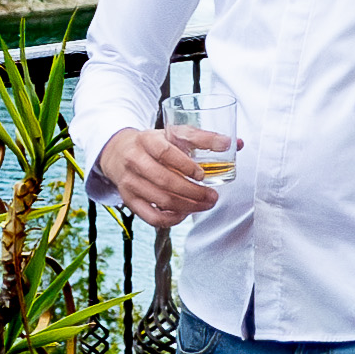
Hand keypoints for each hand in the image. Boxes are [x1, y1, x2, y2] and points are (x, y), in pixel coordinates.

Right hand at [97, 124, 222, 224]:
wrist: (119, 152)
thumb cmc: (154, 143)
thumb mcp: (174, 134)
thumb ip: (204, 138)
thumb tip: (235, 144)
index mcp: (146, 140)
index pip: (165, 153)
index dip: (185, 165)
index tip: (202, 174)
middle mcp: (134, 161)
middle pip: (164, 181)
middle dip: (193, 192)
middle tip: (212, 196)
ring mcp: (130, 182)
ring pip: (161, 200)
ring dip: (188, 207)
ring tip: (205, 205)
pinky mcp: (129, 200)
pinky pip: (151, 217)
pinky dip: (171, 219)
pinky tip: (185, 213)